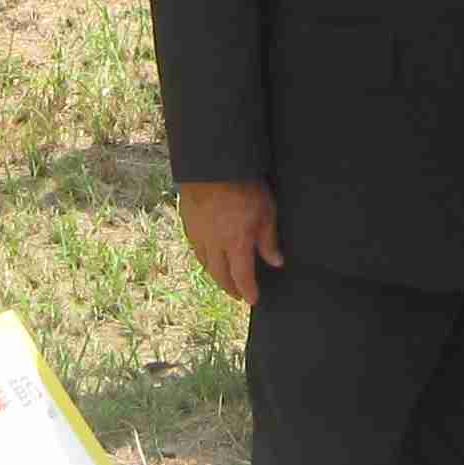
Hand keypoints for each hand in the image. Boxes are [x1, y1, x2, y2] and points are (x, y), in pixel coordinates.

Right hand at [176, 180, 282, 303]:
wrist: (211, 165)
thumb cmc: (243, 186)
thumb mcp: (266, 212)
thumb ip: (269, 240)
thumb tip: (275, 262)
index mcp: (236, 244)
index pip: (242, 277)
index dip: (248, 291)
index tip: (253, 299)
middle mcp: (214, 245)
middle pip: (220, 275)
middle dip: (230, 288)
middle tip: (238, 294)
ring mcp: (198, 234)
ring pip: (205, 263)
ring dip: (215, 274)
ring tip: (223, 277)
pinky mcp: (187, 222)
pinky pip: (195, 247)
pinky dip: (203, 257)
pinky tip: (207, 255)